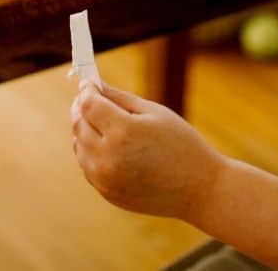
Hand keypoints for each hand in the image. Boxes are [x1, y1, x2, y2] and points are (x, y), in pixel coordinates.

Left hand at [71, 80, 223, 220]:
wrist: (198, 188)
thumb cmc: (181, 143)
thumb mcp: (154, 112)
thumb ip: (120, 98)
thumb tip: (94, 86)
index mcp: (122, 132)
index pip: (88, 105)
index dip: (86, 90)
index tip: (88, 83)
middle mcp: (108, 158)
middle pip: (78, 125)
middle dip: (81, 108)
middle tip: (88, 98)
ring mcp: (105, 179)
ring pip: (79, 147)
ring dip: (84, 130)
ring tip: (100, 121)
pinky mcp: (107, 193)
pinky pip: (88, 166)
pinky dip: (91, 151)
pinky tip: (108, 144)